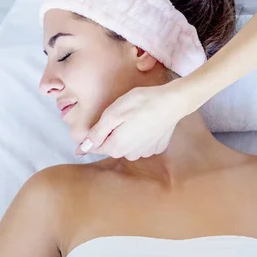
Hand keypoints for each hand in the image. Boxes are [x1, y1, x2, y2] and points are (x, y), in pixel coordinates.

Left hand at [76, 80, 190, 159]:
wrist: (173, 102)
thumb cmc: (141, 103)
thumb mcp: (113, 114)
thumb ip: (97, 133)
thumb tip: (83, 148)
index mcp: (117, 147)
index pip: (96, 148)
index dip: (89, 142)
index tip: (83, 141)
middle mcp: (130, 154)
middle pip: (112, 147)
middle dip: (110, 135)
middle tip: (117, 117)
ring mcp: (145, 152)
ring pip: (127, 146)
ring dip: (126, 136)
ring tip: (133, 118)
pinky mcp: (156, 147)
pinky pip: (142, 144)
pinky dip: (140, 136)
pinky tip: (146, 123)